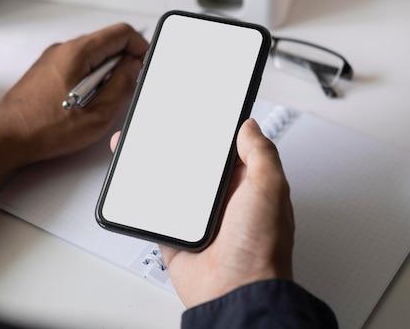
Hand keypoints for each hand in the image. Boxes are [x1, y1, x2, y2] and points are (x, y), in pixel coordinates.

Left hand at [0, 23, 148, 189]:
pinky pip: (77, 67)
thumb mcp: (98, 114)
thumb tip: (133, 68)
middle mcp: (63, 50)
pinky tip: (82, 105)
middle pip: (106, 44)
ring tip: (98, 103)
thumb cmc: (42, 128)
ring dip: (104, 76)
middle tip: (121, 91)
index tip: (144, 64)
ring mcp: (52, 60)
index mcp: (77, 53)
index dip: (139, 48)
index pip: (120, 33)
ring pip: (92, 57)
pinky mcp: (46, 72)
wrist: (6, 138)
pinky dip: (88, 81)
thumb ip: (122, 86)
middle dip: (121, 65)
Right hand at [110, 119, 294, 307]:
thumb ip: (261, 154)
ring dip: (160, 171)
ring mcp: (199, 219)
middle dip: (181, 149)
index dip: (216, 134)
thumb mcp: (269, 190)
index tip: (201, 117)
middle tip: (164, 130)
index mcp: (248, 187)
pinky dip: (147, 200)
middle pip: (197, 167)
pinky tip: (139, 184)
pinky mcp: (178, 235)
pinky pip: (158, 213)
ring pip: (174, 186)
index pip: (231, 152)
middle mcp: (224, 202)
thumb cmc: (261, 249)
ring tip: (145, 149)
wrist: (234, 292)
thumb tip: (250, 127)